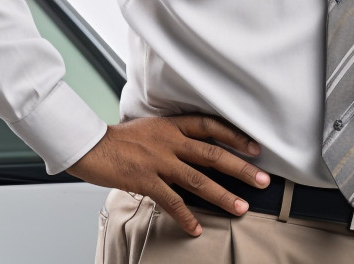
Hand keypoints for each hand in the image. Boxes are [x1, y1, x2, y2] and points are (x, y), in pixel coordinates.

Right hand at [67, 113, 269, 235]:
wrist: (90, 144)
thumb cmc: (120, 138)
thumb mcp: (151, 127)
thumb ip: (173, 134)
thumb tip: (193, 144)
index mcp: (172, 124)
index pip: (211, 126)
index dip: (235, 135)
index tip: (255, 147)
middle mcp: (170, 140)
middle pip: (213, 153)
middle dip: (241, 168)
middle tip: (263, 180)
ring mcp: (158, 160)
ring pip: (198, 179)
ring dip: (222, 195)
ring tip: (241, 208)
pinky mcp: (145, 179)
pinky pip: (170, 200)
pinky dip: (185, 216)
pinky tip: (196, 228)